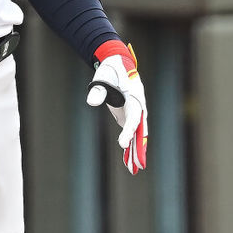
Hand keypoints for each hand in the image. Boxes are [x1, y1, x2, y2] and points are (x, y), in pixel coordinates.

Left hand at [87, 41, 147, 173]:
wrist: (117, 63)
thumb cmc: (110, 69)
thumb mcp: (103, 76)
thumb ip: (98, 90)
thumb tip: (91, 102)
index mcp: (136, 95)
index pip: (134, 117)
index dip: (129, 131)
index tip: (123, 144)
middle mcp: (138, 105)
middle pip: (141, 130)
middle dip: (139, 148)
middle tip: (138, 165)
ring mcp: (134, 111)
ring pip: (137, 134)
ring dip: (135, 151)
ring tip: (134, 169)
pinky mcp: (127, 114)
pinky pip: (130, 133)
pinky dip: (129, 146)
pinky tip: (128, 160)